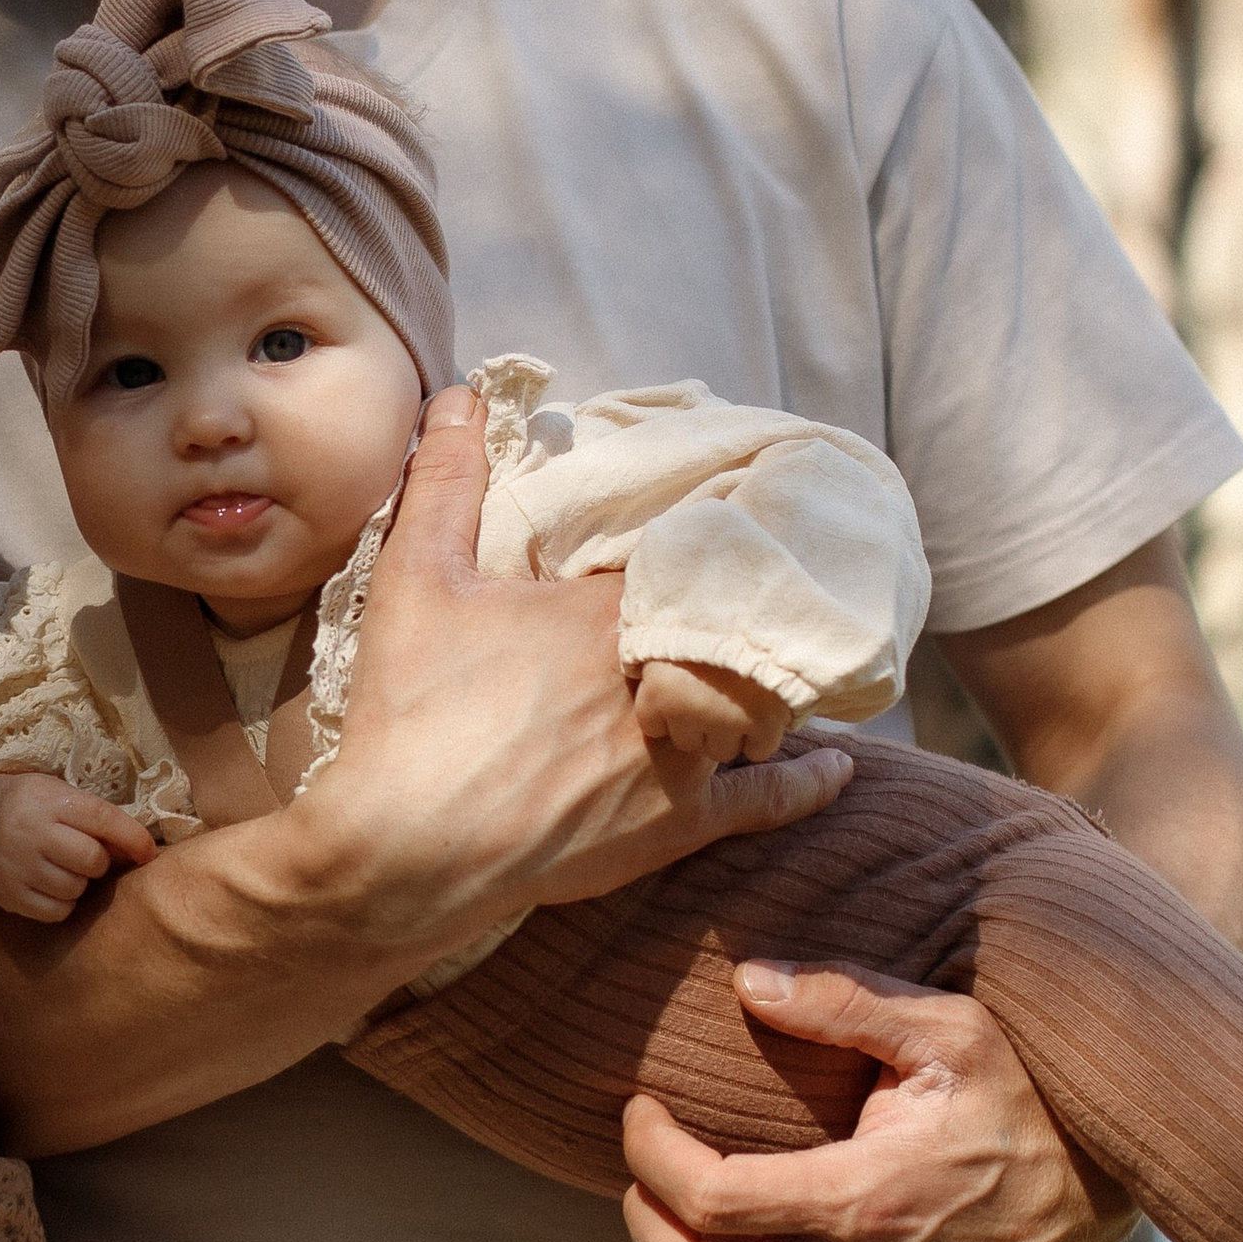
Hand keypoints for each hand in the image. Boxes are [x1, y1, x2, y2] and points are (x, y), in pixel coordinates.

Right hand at [0, 772, 158, 920]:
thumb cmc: (31, 811)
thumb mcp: (58, 797)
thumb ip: (96, 818)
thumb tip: (142, 851)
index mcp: (47, 799)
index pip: (102, 818)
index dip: (132, 838)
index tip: (148, 853)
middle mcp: (29, 831)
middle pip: (91, 859)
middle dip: (99, 862)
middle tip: (87, 857)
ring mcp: (16, 865)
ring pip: (75, 889)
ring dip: (79, 883)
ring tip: (63, 869)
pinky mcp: (8, 895)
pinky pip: (57, 912)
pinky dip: (63, 904)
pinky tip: (50, 886)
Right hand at [299, 390, 852, 948]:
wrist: (406, 850)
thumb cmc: (411, 709)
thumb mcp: (416, 577)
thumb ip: (448, 479)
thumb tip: (464, 391)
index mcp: (614, 609)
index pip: (688, 552)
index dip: (700, 540)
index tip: (714, 520)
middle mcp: (666, 677)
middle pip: (729, 625)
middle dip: (738, 608)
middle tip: (753, 587)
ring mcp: (681, 756)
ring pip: (756, 703)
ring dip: (770, 682)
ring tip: (786, 660)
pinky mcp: (678, 824)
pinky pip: (764, 799)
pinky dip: (806, 781)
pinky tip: (837, 767)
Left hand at [621, 958, 1132, 1241]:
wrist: (1089, 1200)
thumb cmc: (1016, 1103)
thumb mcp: (948, 1032)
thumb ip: (845, 1001)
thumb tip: (747, 980)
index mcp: (864, 1203)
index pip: (709, 1201)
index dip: (649, 1151)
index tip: (642, 1105)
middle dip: (640, 1211)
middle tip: (648, 1150)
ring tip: (669, 1199)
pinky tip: (719, 1234)